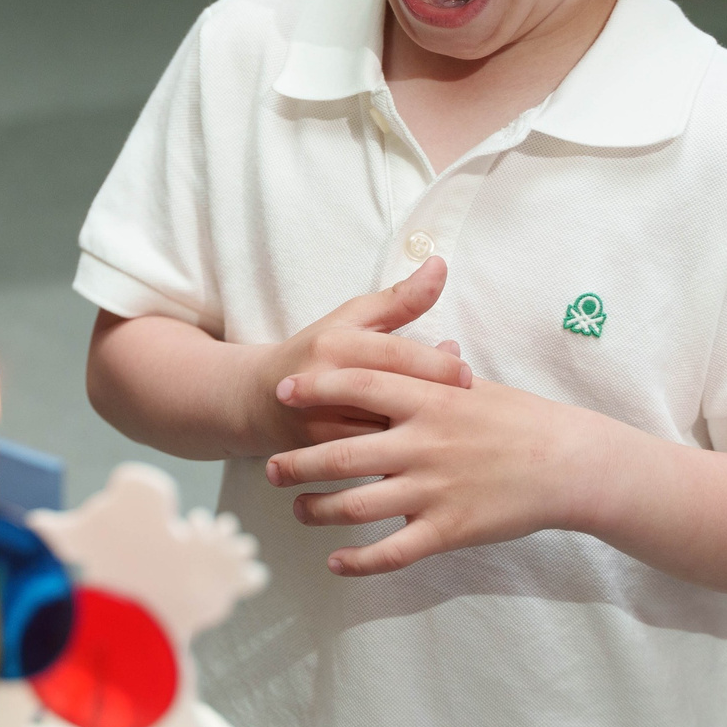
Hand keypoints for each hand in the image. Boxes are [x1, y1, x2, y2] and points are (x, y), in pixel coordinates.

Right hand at [243, 257, 473, 454]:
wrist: (258, 400)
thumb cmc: (316, 352)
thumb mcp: (351, 318)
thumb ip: (400, 298)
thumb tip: (440, 264)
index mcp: (335, 344)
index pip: (392, 354)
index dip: (433, 364)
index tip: (467, 374)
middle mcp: (323, 383)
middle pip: (388, 397)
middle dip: (432, 403)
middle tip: (468, 406)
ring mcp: (317, 423)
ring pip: (379, 437)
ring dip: (418, 435)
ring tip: (453, 430)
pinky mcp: (317, 456)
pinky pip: (367, 462)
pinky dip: (399, 459)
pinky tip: (425, 455)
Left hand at [262, 366, 598, 575]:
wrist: (570, 463)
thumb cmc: (522, 419)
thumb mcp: (472, 385)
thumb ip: (428, 372)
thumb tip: (402, 348)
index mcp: (430, 399)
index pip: (359, 386)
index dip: (315, 388)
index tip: (281, 392)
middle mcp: (424, 442)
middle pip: (341, 452)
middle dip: (298, 462)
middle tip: (270, 469)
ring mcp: (434, 488)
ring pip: (356, 506)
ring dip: (317, 511)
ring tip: (298, 511)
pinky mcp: (448, 529)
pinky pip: (392, 552)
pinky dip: (358, 561)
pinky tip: (336, 563)